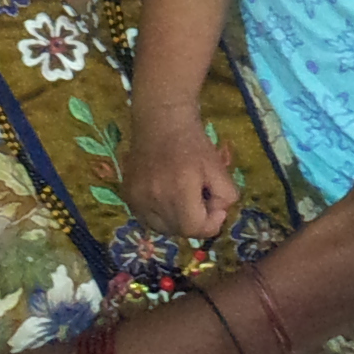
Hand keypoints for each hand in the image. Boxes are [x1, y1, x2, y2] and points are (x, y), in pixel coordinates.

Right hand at [121, 112, 237, 240]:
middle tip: (202, 200)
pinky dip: (160, 215)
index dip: (210, 224)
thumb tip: (217, 215)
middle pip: (179, 230)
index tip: (216, 208)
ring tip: (184, 198)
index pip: (194, 229)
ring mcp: (137, 199)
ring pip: (162, 228)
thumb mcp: (219, 167)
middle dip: (195, 221)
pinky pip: (147, 219)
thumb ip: (226, 196)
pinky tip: (167, 196)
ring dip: (177, 221)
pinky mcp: (127, 196)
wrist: (161, 122)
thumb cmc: (193, 144)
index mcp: (179, 189)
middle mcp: (154, 198)